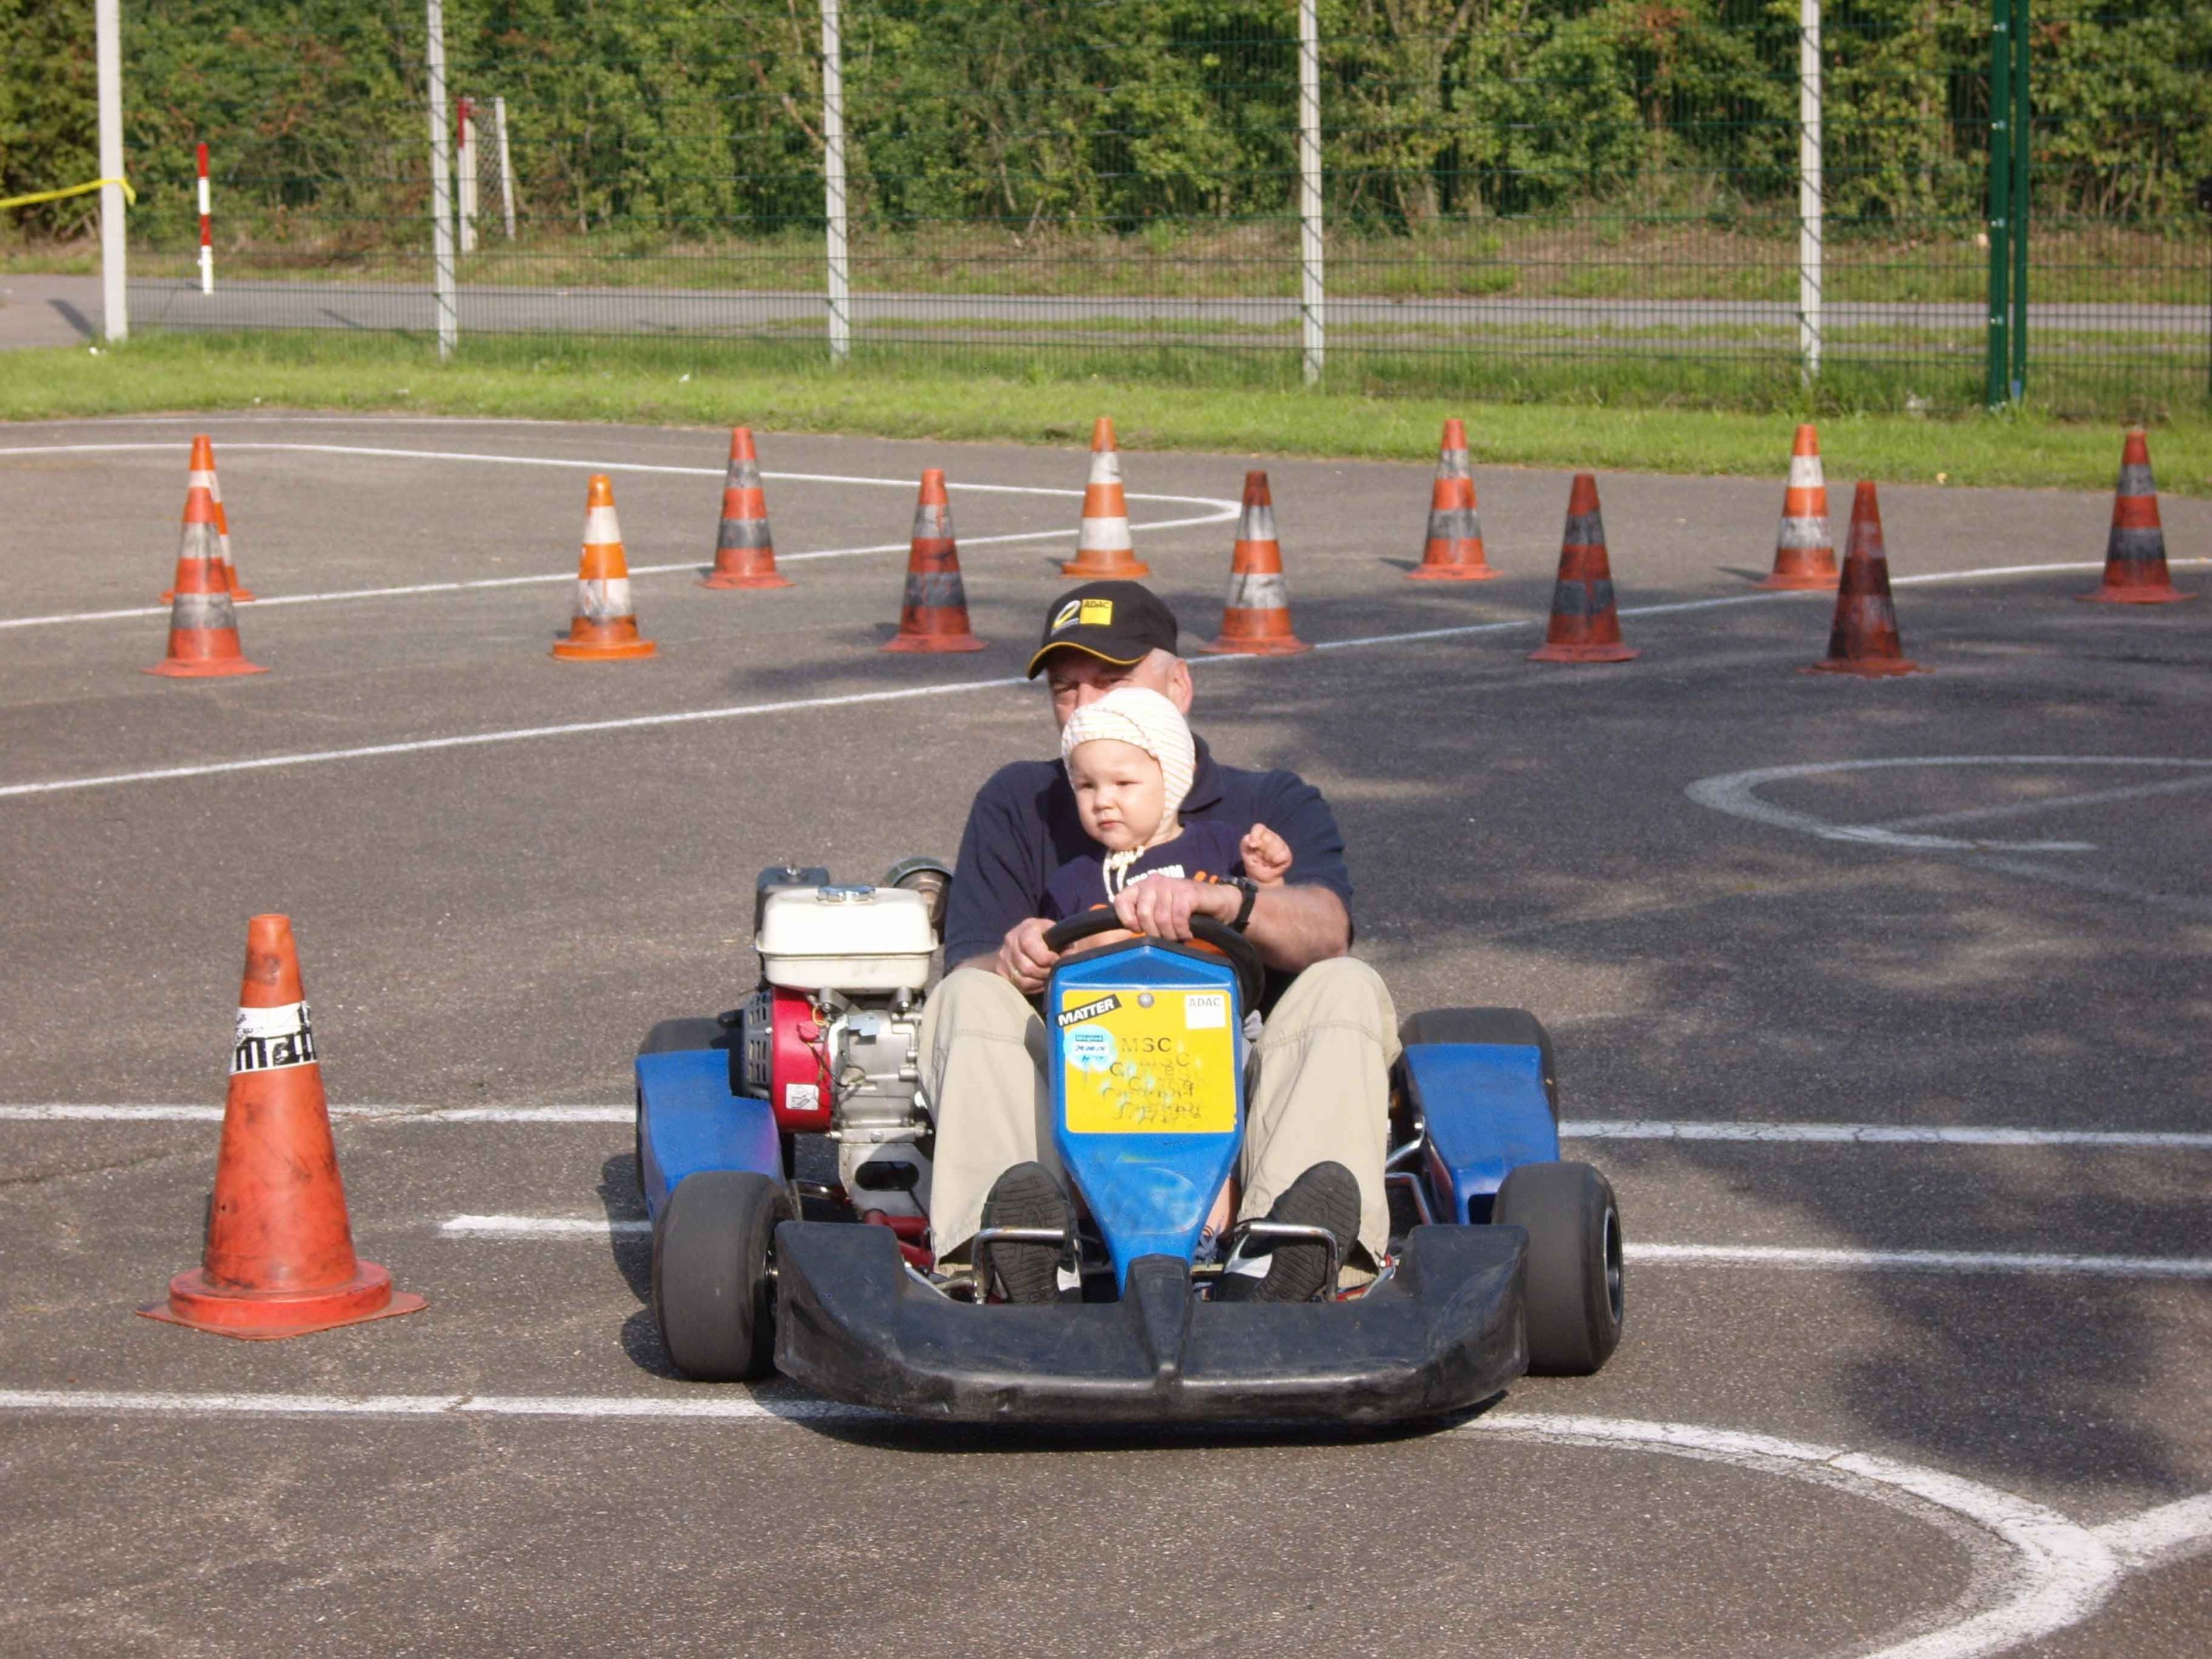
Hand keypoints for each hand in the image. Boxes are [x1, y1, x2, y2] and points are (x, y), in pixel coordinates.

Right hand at [995, 916, 1060, 993]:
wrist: (1018, 943)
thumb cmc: (1043, 937)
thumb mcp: (1055, 932)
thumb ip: (1065, 942)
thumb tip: (1070, 955)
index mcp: (1026, 929)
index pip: (1029, 945)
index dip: (1046, 957)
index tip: (1056, 959)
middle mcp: (1011, 942)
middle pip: (1027, 967)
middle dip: (1045, 972)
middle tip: (1054, 971)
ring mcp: (1004, 959)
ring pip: (1023, 980)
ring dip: (1040, 981)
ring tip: (1047, 976)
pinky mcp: (1001, 973)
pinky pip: (1019, 986)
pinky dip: (1033, 987)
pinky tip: (1039, 981)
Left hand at [1110, 876, 1237, 942]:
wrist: (1218, 901)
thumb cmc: (1185, 910)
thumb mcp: (1159, 913)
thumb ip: (1143, 918)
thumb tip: (1126, 935)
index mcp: (1142, 887)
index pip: (1120, 900)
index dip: (1127, 919)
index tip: (1139, 930)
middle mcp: (1153, 882)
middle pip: (1143, 914)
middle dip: (1155, 933)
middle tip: (1166, 938)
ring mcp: (1171, 885)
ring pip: (1161, 917)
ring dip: (1171, 934)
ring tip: (1178, 936)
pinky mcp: (1187, 891)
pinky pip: (1178, 916)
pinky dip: (1181, 930)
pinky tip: (1187, 933)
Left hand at [1241, 823, 1292, 885]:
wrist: (1261, 878)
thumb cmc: (1253, 863)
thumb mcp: (1245, 853)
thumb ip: (1244, 844)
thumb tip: (1248, 838)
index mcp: (1260, 834)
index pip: (1259, 827)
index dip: (1256, 834)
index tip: (1252, 845)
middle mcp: (1272, 837)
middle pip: (1269, 837)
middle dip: (1262, 849)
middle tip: (1260, 857)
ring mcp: (1281, 845)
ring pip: (1276, 845)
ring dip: (1269, 856)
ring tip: (1267, 861)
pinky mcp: (1287, 854)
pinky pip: (1282, 855)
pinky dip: (1276, 860)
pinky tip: (1274, 864)